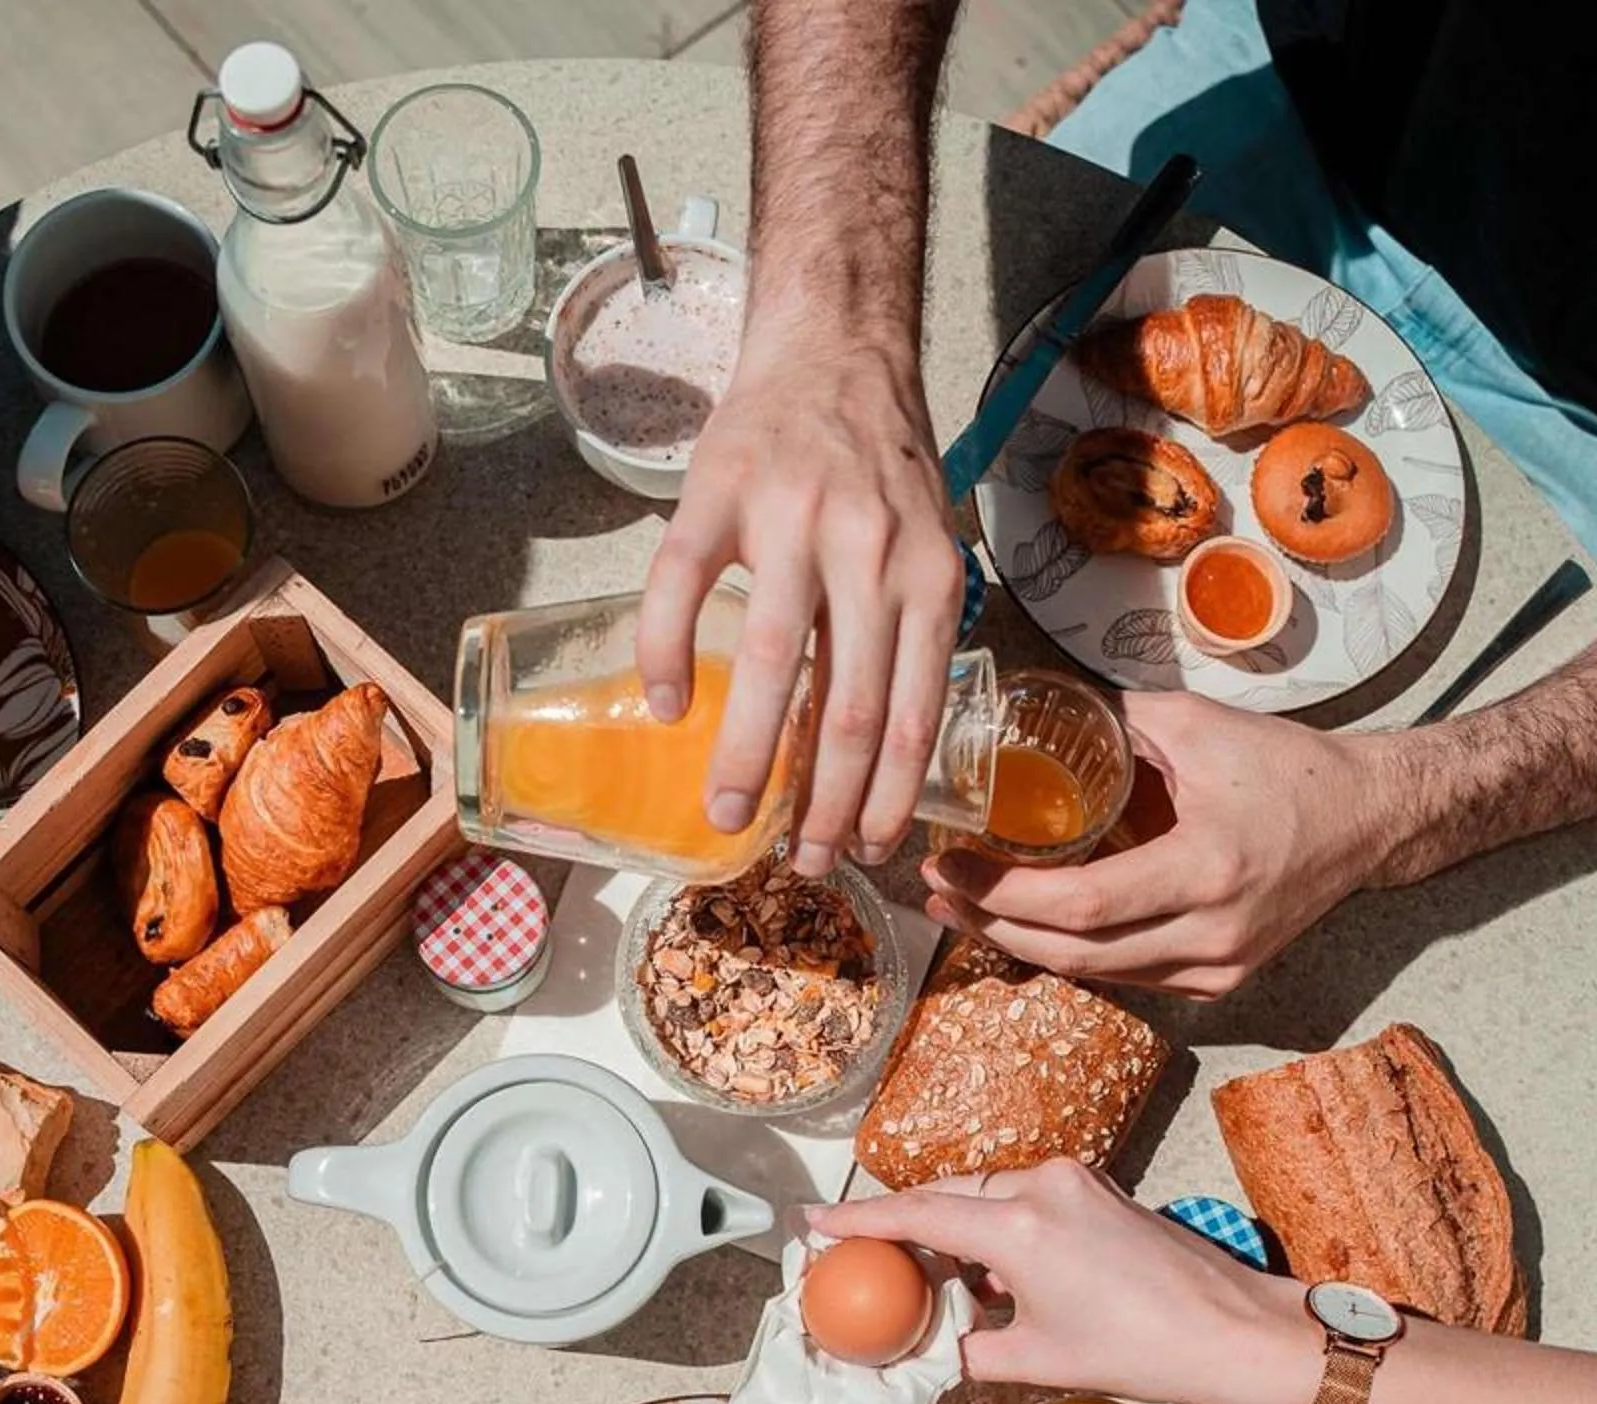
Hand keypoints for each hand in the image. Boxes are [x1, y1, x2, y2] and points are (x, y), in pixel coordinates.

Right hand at [638, 335, 963, 876]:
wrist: (834, 348)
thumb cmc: (882, 465)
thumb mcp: (927, 546)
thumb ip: (911, 632)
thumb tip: (886, 756)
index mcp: (928, 574)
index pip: (910, 713)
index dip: (886, 796)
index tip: (864, 852)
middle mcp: (868, 550)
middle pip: (845, 708)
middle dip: (818, 803)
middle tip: (797, 863)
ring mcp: (790, 518)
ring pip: (769, 664)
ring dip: (744, 757)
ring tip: (726, 817)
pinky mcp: (717, 491)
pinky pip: (681, 587)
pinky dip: (668, 656)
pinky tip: (668, 707)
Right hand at [810, 1161, 1314, 1403]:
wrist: (1236, 1329)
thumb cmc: (1142, 1349)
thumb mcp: (1039, 1359)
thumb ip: (967, 1350)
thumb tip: (921, 1357)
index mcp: (1019, 1226)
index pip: (916, 1213)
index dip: (858, 1219)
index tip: (814, 1223)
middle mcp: (1041, 1186)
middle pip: (946, 1196)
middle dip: (902, 1226)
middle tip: (863, 1259)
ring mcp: (1073, 1179)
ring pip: (984, 1193)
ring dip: (952, 1228)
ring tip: (925, 1276)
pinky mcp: (1096, 1186)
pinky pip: (1021, 1197)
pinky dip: (993, 1226)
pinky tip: (987, 1272)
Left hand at [924, 693, 1400, 995]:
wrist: (1368, 818)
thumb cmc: (1289, 767)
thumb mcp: (1195, 725)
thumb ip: (1111, 722)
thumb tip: (1030, 711)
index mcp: (1207, 869)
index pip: (1081, 906)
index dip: (1002, 896)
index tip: (949, 865)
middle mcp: (1213, 934)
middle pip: (1075, 955)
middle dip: (993, 927)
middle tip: (939, 891)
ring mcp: (1218, 967)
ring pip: (1096, 974)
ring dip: (1024, 944)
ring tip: (968, 907)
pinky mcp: (1219, 980)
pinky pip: (1127, 975)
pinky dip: (1073, 951)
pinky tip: (1030, 924)